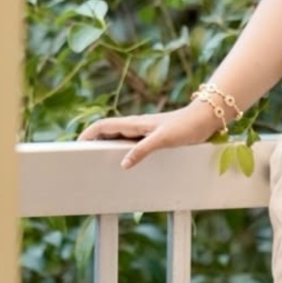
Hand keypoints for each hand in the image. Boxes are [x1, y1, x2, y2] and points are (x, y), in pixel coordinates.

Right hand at [77, 100, 221, 168]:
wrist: (205, 119)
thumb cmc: (185, 126)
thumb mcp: (163, 139)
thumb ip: (142, 150)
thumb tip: (123, 164)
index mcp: (135, 123)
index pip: (104, 125)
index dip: (88, 133)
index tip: (76, 145)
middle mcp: (137, 125)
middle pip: (108, 132)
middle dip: (94, 141)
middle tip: (83, 157)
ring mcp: (145, 131)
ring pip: (119, 138)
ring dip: (107, 146)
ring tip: (99, 163)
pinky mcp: (154, 136)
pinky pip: (132, 144)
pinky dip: (122, 151)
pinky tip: (125, 163)